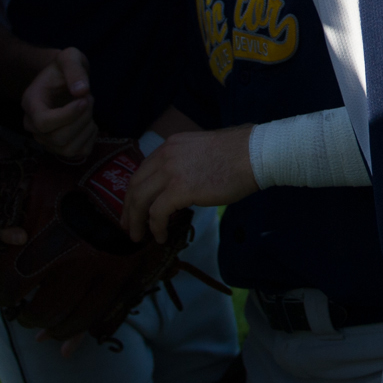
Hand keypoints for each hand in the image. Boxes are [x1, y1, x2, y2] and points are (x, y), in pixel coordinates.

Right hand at [20, 49, 95, 162]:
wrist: (61, 80)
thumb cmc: (62, 69)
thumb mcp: (69, 57)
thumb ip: (74, 69)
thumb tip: (81, 91)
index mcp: (31, 103)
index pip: (43, 122)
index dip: (67, 115)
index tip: (83, 99)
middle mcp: (33, 126)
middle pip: (58, 138)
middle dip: (82, 119)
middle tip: (89, 99)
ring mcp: (46, 139)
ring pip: (69, 149)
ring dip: (87, 129)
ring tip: (88, 109)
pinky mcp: (60, 146)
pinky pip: (80, 152)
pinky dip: (91, 138)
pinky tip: (90, 122)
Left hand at [122, 125, 256, 242]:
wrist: (254, 154)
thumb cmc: (239, 153)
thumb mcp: (203, 151)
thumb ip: (187, 163)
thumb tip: (185, 183)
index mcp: (171, 146)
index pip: (143, 170)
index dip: (135, 191)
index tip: (133, 206)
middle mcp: (165, 156)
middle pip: (135, 185)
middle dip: (128, 208)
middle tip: (128, 226)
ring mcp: (170, 172)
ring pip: (140, 200)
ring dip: (136, 221)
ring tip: (138, 236)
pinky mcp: (179, 189)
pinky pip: (157, 213)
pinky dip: (155, 227)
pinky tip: (160, 236)